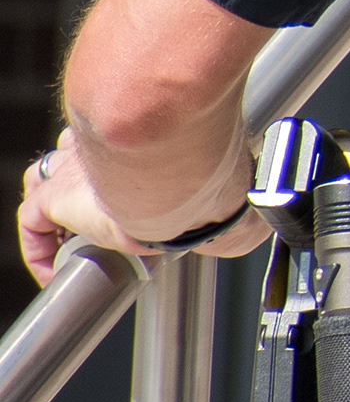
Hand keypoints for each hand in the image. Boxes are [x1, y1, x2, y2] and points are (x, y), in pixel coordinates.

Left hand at [16, 133, 265, 284]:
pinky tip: (52, 270)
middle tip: (103, 213)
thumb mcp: (232, 174)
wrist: (194, 174)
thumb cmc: (218, 170)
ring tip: (72, 242)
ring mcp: (79, 166)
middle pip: (79, 155)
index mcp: (146, 131)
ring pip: (48, 182)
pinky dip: (39, 249)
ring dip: (58, 213)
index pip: (122, 139)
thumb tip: (266, 204)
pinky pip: (32, 223)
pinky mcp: (59, 196)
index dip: (123, 163)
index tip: (137, 186)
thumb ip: (236, 186)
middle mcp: (110, 142)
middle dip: (85, 180)